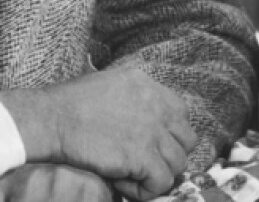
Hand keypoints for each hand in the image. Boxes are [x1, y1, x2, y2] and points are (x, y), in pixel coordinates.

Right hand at [2, 68, 196, 200]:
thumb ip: (136, 97)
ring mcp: (153, 131)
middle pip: (187, 140)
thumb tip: (140, 116)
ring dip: (158, 175)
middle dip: (169, 156)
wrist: (55, 118)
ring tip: (132, 178)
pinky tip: (123, 186)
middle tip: (146, 166)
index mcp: (151, 87)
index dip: (170, 134)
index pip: (181, 114)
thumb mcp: (114, 84)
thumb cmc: (73, 102)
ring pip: (178, 164)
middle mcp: (158, 106)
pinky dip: (145, 191)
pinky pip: (161, 182)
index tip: (153, 146)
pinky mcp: (142, 155)